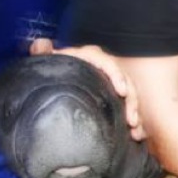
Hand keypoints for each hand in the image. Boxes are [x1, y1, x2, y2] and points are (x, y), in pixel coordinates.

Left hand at [29, 38, 145, 140]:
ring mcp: (112, 83)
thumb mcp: (48, 63)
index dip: (118, 76)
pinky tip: (136, 134)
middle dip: (132, 102)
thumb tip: (40, 43)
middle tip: (131, 120)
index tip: (121, 92)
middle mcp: (105, 69)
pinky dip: (134, 120)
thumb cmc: (53, 70)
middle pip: (126, 82)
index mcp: (90, 58)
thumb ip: (43, 54)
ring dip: (135, 113)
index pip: (108, 63)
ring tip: (135, 131)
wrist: (55, 82)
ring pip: (131, 96)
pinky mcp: (115, 96)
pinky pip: (129, 106)